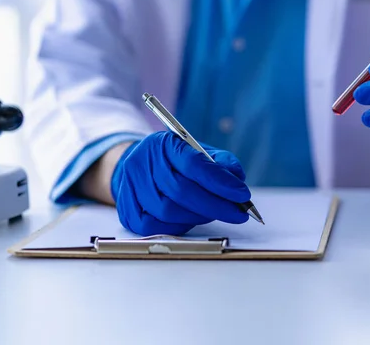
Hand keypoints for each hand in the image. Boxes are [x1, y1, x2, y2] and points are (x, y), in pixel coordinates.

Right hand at [111, 131, 250, 235]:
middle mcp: (142, 163)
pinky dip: (179, 225)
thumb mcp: (200, 152)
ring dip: (198, 216)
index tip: (243, 195)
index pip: (194, 164)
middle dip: (215, 205)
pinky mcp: (127, 211)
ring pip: (168, 211)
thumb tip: (237, 179)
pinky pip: (155, 226)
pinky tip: (192, 218)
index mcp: (163, 143)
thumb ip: (221, 162)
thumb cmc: (176, 161)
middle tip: (238, 213)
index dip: (220, 182)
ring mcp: (130, 187)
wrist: (140, 168)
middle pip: (181, 190)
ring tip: (214, 213)